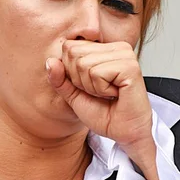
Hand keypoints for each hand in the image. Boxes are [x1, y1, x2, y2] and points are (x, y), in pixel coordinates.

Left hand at [47, 40, 158, 179]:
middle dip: (80, 80)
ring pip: (84, 64)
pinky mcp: (130, 66)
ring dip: (91, 86)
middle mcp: (117, 47)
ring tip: (108, 94)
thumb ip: (60, 78)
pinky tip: (115, 94)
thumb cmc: (104, 114)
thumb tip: (50, 61)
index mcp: (105, 48)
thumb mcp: (74, 94)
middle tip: (99, 92)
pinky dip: (100, 89)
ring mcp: (125, 54)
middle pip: (74, 53)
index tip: (91, 87)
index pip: (69, 47)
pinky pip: (97, 73)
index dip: (72, 73)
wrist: (123, 132)